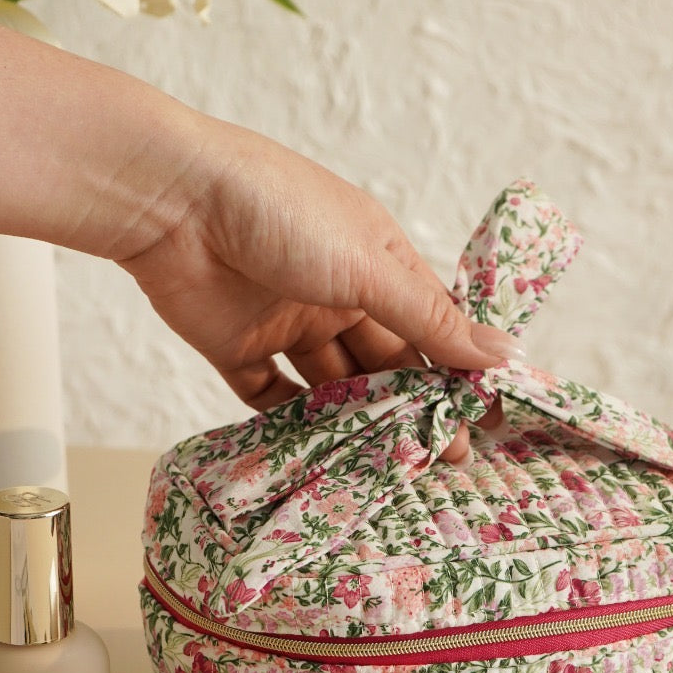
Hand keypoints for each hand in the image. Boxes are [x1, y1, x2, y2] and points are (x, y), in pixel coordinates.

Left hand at [118, 118, 518, 455]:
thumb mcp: (367, 267)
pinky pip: (273, 397)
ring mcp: (286, 322)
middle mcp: (335, 293)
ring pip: (334, 386)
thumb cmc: (279, 211)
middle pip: (386, 361)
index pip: (430, 321)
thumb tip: (502, 352)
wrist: (170, 202)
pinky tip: (325, 454)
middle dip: (416, 408)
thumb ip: (430, 318)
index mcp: (375, 261)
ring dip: (363, 422)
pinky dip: (296, 425)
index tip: (487, 417)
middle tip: (448, 459)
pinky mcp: (237, 348)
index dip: (459, 369)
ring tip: (396, 469)